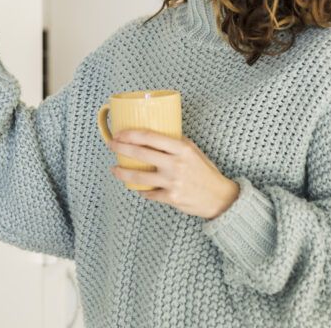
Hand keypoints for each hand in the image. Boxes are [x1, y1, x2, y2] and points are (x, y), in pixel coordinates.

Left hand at [108, 130, 240, 219]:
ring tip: (114, 169)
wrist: (219, 197)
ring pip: (139, 177)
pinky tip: (136, 187)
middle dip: (121, 148)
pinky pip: (149, 193)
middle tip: (111, 145)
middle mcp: (176, 164)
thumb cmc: (205, 171)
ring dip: (123, 172)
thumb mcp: (194, 151)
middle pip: (140, 154)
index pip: (150, 137)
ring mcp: (172, 182)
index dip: (131, 134)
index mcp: (182, 148)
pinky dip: (141, 191)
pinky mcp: (171, 198)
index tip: (120, 133)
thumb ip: (176, 143)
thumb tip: (155, 136)